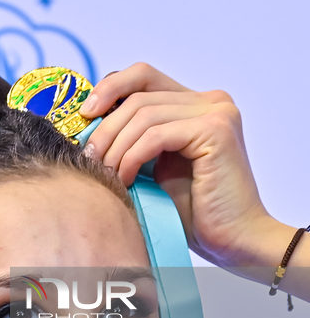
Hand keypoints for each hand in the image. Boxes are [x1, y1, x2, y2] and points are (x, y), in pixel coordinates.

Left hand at [79, 62, 277, 268]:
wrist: (232, 241)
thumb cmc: (193, 214)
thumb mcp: (153, 170)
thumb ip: (133, 143)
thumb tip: (89, 130)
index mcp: (195, 105)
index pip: (144, 76)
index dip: (110, 89)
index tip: (85, 115)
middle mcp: (209, 101)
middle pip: (139, 95)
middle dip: (105, 128)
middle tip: (89, 158)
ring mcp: (215, 112)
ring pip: (143, 115)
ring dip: (116, 147)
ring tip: (106, 175)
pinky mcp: (215, 130)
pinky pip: (156, 135)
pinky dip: (132, 158)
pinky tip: (126, 180)